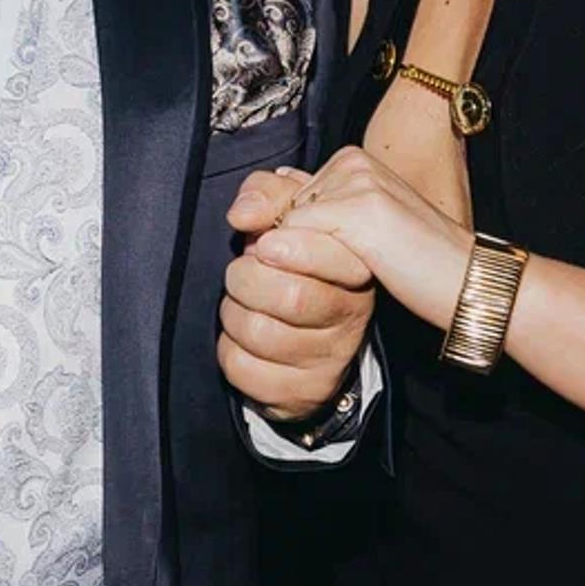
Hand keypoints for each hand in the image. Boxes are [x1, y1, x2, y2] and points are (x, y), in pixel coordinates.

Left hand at [219, 166, 374, 420]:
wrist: (306, 330)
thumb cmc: (292, 259)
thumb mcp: (288, 210)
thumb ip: (267, 193)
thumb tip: (242, 214)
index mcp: (355, 265)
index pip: (328, 253)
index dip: (284, 246)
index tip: (263, 245)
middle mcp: (352, 314)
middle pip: (290, 296)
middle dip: (246, 280)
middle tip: (242, 275)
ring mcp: (330, 357)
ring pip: (260, 333)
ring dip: (234, 315)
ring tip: (243, 306)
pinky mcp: (304, 391)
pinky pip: (243, 369)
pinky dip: (229, 351)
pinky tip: (242, 340)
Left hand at [268, 147, 472, 336]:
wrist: (468, 281)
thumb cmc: (417, 265)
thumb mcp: (356, 237)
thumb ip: (310, 215)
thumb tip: (246, 211)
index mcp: (352, 162)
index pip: (281, 195)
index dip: (290, 236)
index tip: (330, 256)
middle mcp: (351, 162)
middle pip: (278, 211)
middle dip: (296, 248)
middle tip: (354, 263)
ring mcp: (357, 182)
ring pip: (285, 228)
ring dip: (306, 262)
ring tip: (360, 267)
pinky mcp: (361, 209)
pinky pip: (298, 241)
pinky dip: (311, 267)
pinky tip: (358, 271)